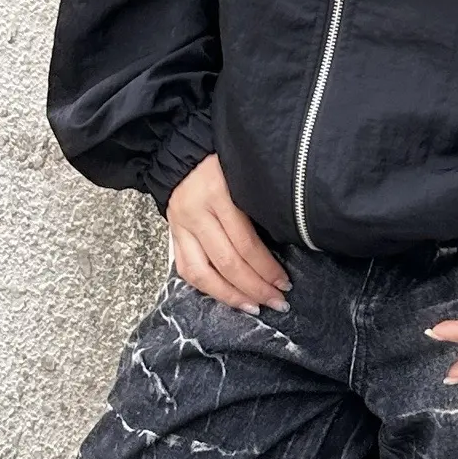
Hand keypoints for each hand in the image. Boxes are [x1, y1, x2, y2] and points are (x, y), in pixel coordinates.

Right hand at [165, 154, 290, 314]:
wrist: (182, 152)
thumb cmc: (224, 162)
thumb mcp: (245, 175)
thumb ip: (258, 206)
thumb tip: (285, 245)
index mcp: (219, 193)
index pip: (246, 243)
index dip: (267, 268)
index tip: (284, 283)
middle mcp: (197, 212)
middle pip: (227, 262)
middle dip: (255, 287)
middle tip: (276, 301)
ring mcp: (181, 225)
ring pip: (202, 273)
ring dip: (230, 296)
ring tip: (253, 307)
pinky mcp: (173, 235)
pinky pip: (186, 270)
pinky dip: (206, 288)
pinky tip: (226, 297)